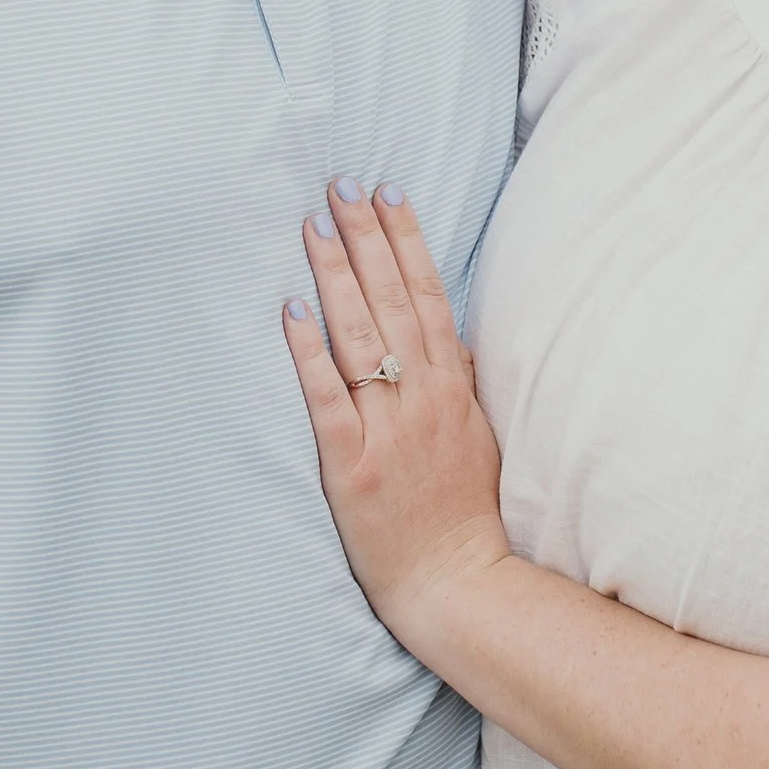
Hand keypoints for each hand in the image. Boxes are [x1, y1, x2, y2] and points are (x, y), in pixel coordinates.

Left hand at [286, 182, 510, 662]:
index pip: (428, 295)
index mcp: (453, 387)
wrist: (458, 584)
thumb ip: (459, 382)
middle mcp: (423, 397)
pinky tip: (291, 311)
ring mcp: (388, 429)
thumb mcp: (477, 435)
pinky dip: (309, 352)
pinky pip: (327, 398)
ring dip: (336, 275)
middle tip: (341, 184)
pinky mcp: (352, 464)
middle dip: (366, 236)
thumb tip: (447, 332)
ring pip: (361, 335)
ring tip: (314, 224)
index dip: (406, 239)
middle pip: (393, 300)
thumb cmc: (464, 513)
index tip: (386, 191)